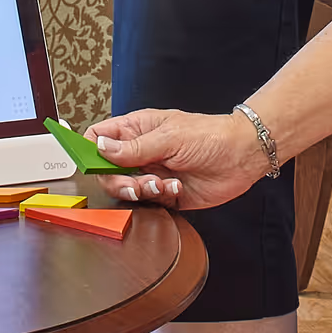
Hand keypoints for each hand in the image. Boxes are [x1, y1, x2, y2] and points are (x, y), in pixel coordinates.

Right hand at [88, 108, 267, 210]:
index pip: (99, 137)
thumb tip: (101, 147)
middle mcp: (141, 152)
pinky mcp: (165, 193)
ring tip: (162, 184)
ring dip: (141, 190)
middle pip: (107, 171)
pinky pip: (148, 202)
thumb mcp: (169, 137)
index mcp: (137, 129)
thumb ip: (133, 147)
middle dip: (117, 181)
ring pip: (126, 189)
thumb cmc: (211, 136)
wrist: (242, 156)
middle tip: (136, 184)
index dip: (89, 151)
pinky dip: (160, 197)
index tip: (93, 164)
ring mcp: (152, 173)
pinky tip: (177, 187)